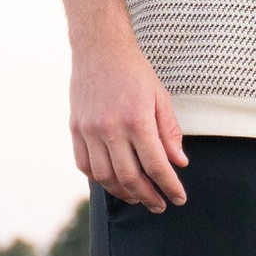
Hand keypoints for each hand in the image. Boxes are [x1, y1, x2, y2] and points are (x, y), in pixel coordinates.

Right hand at [69, 34, 188, 209]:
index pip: (156, 165)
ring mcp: (89, 130)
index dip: (169, 186)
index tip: (179, 198)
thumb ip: (169, 132)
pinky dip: (99, 179)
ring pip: (105, 177)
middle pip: (130, 177)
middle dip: (148, 196)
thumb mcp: (160, 98)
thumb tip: (179, 163)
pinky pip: (84, 165)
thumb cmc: (135, 73)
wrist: (100, 50)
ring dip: (123, 193)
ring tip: (137, 197)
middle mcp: (111, 128)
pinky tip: (113, 182)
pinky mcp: (75, 129)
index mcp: (137, 120)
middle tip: (159, 205)